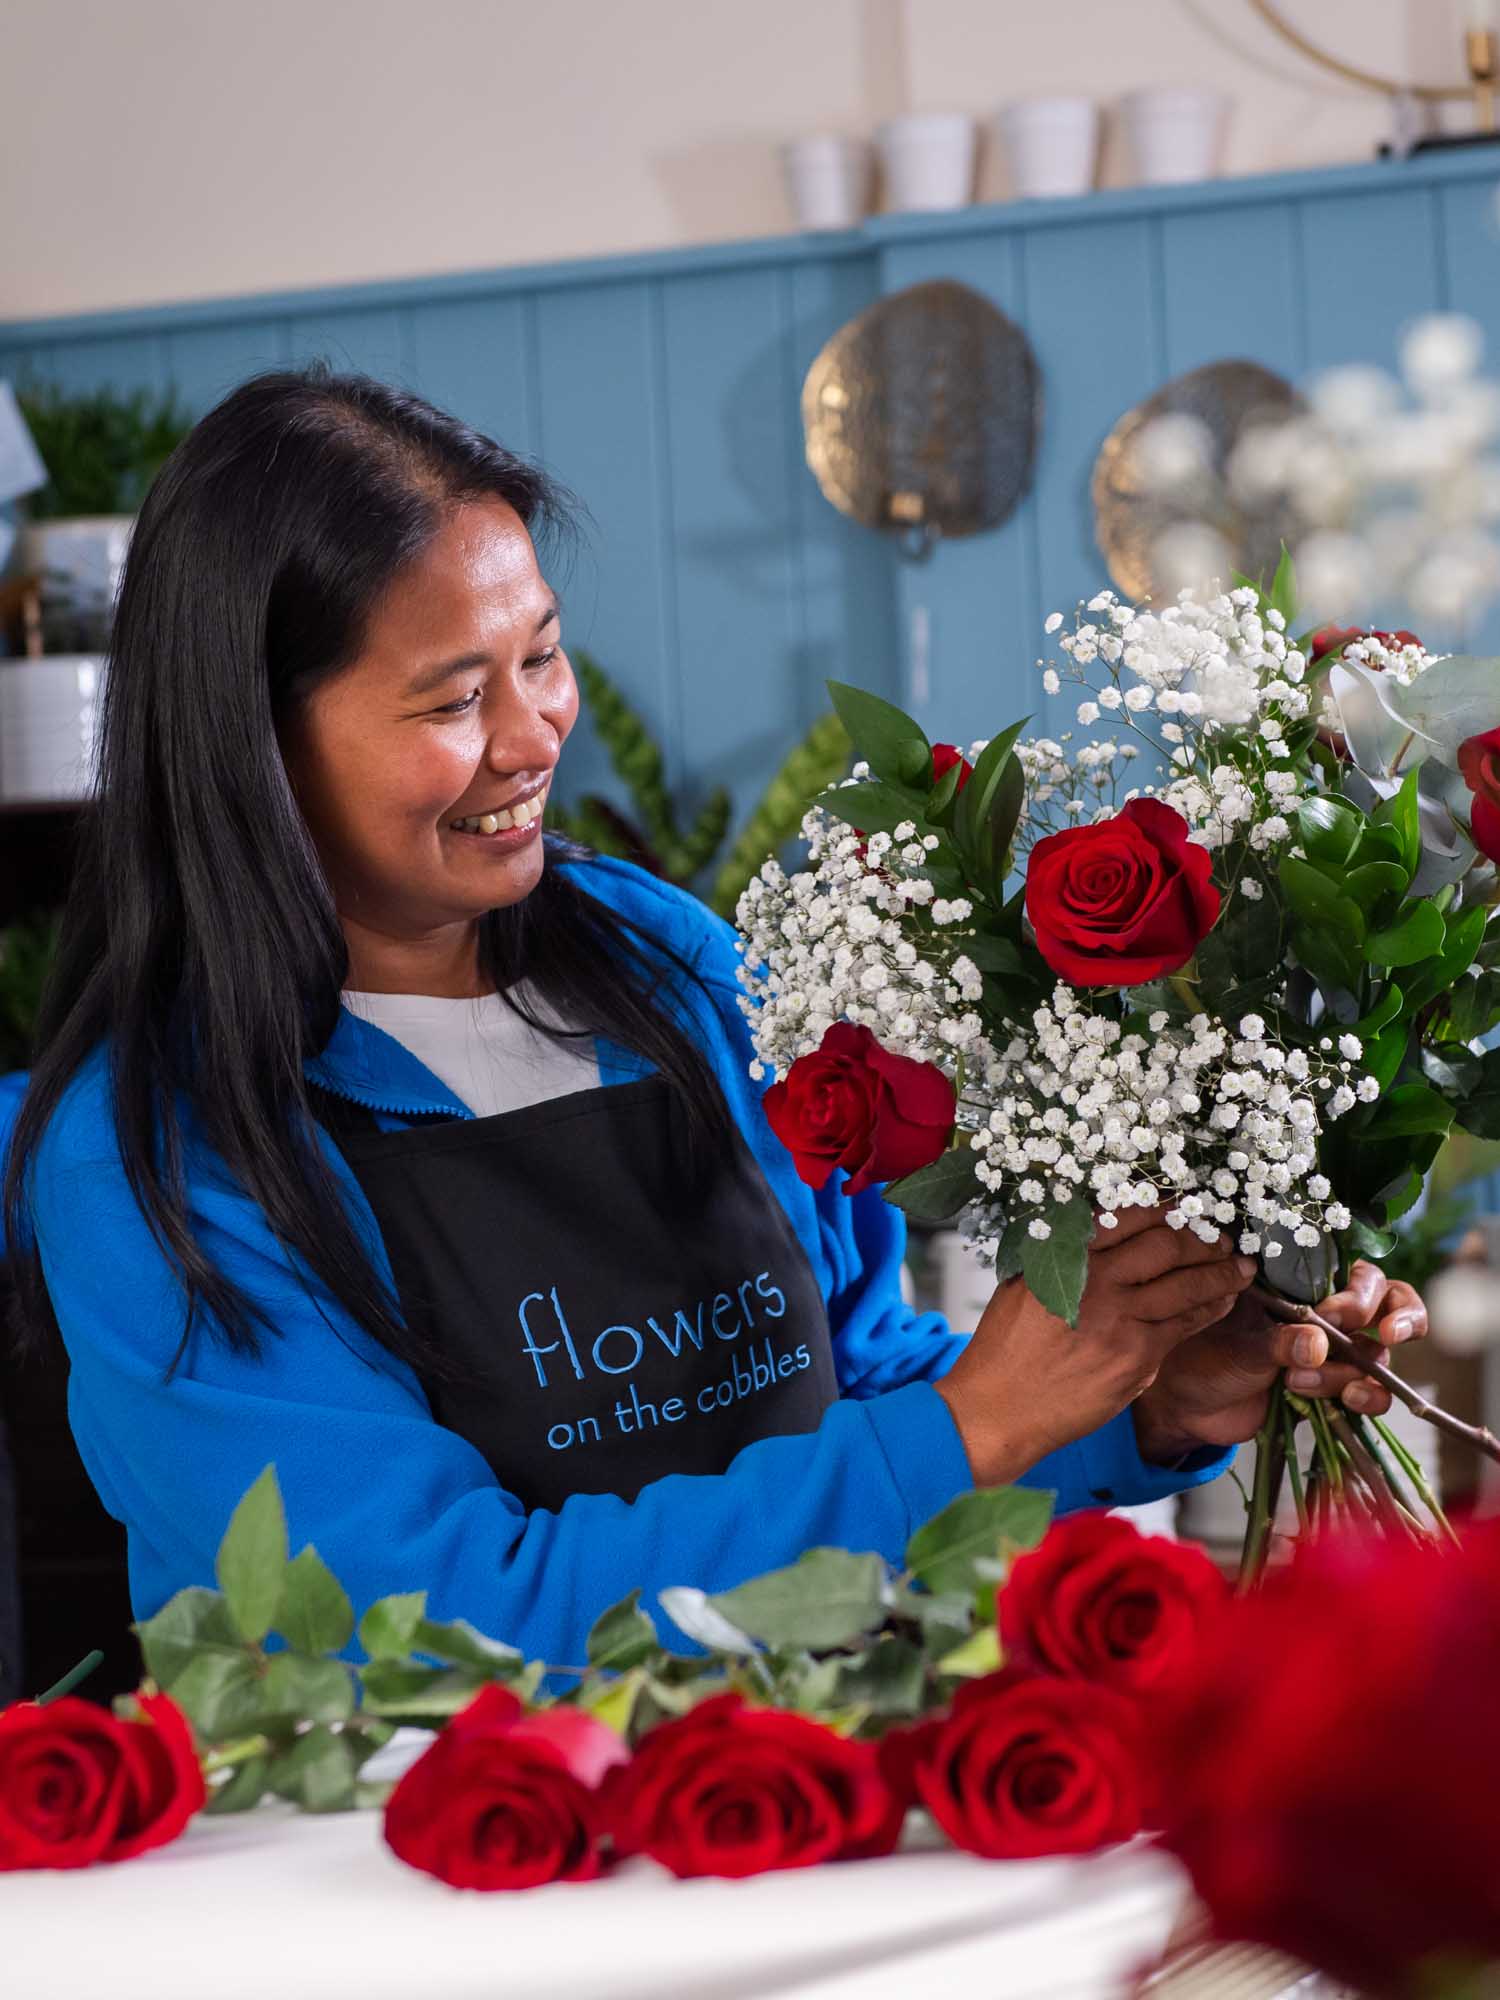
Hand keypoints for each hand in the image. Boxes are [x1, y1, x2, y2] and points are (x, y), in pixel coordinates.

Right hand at [936, 1206, 1256, 1486]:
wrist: (1000, 1406)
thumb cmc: (1006, 1348)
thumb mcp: (1023, 1282)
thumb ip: (1064, 1256)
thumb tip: (1101, 1230)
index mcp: (1066, 1256)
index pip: (1127, 1216)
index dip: (1165, 1207)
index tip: (1185, 1204)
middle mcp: (1097, 1282)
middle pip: (1167, 1245)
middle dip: (1202, 1236)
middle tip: (1220, 1234)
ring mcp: (1121, 1320)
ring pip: (1187, 1284)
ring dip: (1220, 1271)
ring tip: (1238, 1264)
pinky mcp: (1137, 1357)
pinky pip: (1186, 1324)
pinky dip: (1211, 1308)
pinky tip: (1224, 1299)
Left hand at [1132, 1257, 1428, 1460]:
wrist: (1190, 1403)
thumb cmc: (1206, 1353)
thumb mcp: (1238, 1343)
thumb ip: (1278, 1342)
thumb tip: (1318, 1347)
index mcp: (1303, 1282)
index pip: (1358, 1270)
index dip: (1361, 1291)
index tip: (1333, 1316)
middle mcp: (1328, 1311)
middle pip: (1390, 1301)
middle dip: (1392, 1319)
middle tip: (1369, 1335)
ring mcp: (1337, 1351)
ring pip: (1378, 1352)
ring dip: (1351, 1370)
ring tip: (1299, 1381)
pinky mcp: (1337, 1389)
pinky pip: (1374, 1391)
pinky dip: (1370, 1397)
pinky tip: (1349, 1400)